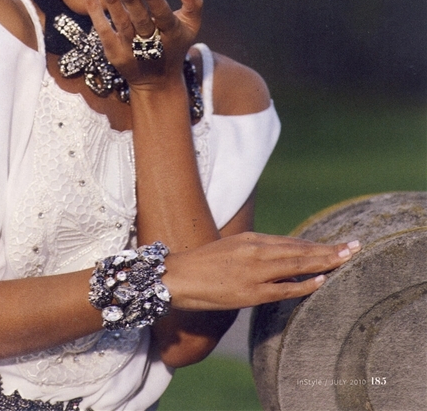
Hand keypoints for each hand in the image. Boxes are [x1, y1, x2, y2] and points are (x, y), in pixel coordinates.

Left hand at [82, 0, 201, 87]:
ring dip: (113, 5)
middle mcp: (152, 44)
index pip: (163, 15)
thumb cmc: (175, 44)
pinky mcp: (115, 54)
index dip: (154, 0)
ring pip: (121, 26)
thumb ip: (193, 3)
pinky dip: (95, 14)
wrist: (158, 81)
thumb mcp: (190, 26)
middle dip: (133, 4)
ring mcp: (131, 50)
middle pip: (141, 22)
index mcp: (172, 34)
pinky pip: (103, 32)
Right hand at [164, 232, 361, 310]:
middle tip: (354, 246)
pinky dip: (304, 285)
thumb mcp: (232, 249)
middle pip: (300, 250)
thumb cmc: (203, 265)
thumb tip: (282, 263)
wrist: (179, 277)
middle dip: (329, 249)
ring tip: (346, 258)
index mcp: (252, 240)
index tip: (338, 243)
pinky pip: (284, 288)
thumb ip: (257, 253)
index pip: (292, 242)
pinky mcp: (250, 292)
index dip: (317, 243)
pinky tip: (321, 280)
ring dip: (324, 262)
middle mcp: (256, 251)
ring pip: (297, 264)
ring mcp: (255, 272)